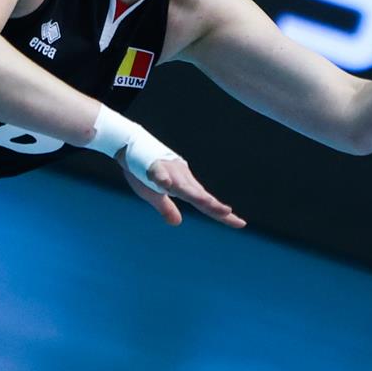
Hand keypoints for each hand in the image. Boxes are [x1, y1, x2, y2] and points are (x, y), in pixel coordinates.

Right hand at [117, 153, 246, 228]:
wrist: (131, 146)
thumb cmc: (145, 171)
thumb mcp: (154, 196)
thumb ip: (167, 208)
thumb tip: (177, 222)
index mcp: (184, 188)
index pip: (206, 204)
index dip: (222, 215)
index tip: (241, 224)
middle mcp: (181, 180)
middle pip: (199, 195)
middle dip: (213, 205)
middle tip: (228, 213)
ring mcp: (169, 172)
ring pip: (183, 185)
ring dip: (194, 194)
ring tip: (206, 203)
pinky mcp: (154, 167)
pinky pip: (159, 173)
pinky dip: (162, 177)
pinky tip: (166, 183)